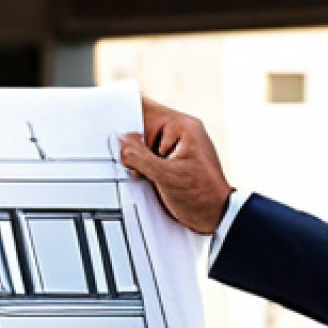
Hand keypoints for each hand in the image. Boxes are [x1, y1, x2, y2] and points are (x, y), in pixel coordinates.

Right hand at [120, 97, 233, 234]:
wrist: (217, 218)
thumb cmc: (203, 197)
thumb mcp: (166, 177)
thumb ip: (139, 156)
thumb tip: (121, 140)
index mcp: (182, 127)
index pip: (145, 108)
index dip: (124, 115)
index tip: (110, 128)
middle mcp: (181, 132)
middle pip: (142, 127)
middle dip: (131, 145)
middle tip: (131, 163)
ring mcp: (178, 146)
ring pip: (143, 143)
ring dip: (137, 159)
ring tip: (145, 175)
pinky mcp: (173, 160)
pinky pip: (150, 156)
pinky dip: (143, 167)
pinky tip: (148, 179)